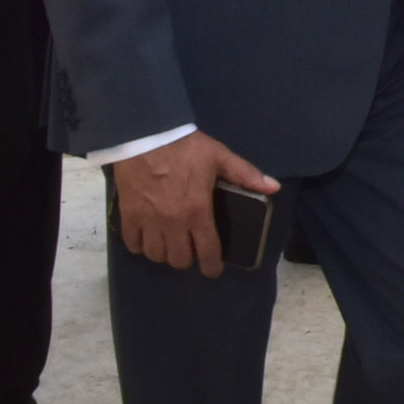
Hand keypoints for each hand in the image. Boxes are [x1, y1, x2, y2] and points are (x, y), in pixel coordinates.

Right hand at [108, 134, 276, 276]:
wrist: (147, 134)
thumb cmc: (185, 147)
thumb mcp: (219, 156)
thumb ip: (245, 174)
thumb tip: (274, 187)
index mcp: (198, 211)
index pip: (207, 251)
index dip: (211, 266)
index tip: (212, 269)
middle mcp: (173, 223)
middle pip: (179, 259)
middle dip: (188, 259)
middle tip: (190, 249)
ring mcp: (148, 221)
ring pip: (156, 255)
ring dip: (165, 254)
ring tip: (169, 244)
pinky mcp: (128, 215)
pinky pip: (133, 244)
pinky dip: (140, 246)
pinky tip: (147, 238)